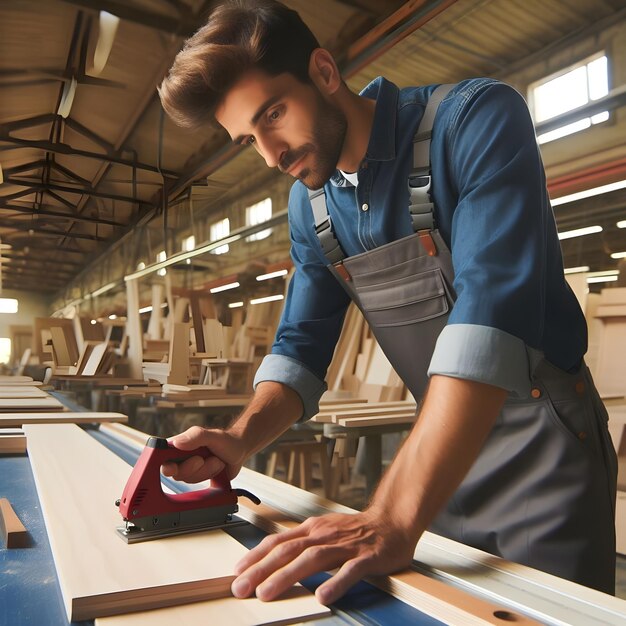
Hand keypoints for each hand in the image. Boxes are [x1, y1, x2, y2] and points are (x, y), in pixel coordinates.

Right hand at [161, 425, 245, 482]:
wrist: (239, 449)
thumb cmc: (225, 439)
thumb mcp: (211, 435)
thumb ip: (195, 437)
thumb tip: (176, 443)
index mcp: (178, 446)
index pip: (161, 458)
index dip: (165, 465)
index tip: (173, 467)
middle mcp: (181, 458)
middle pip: (176, 473)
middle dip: (192, 468)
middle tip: (201, 459)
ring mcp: (190, 469)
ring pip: (188, 479)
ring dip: (205, 470)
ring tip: (215, 459)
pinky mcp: (199, 477)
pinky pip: (198, 485)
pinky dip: (209, 476)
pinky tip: (216, 467)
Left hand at [231, 510, 415, 604]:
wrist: (392, 521)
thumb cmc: (355, 531)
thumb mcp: (323, 531)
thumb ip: (301, 544)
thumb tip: (272, 560)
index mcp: (313, 529)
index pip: (279, 541)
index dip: (256, 556)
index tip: (237, 571)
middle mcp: (325, 534)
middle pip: (289, 550)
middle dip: (261, 569)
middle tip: (241, 587)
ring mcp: (346, 545)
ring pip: (312, 559)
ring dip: (286, 576)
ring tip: (267, 593)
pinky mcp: (367, 557)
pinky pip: (350, 570)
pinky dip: (336, 582)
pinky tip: (323, 596)